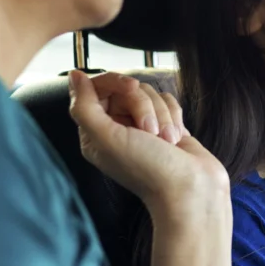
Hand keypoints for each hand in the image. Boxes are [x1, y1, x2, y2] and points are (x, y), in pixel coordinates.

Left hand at [68, 70, 228, 221]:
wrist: (190, 190)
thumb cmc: (148, 170)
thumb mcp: (107, 138)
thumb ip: (84, 106)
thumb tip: (74, 75)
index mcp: (96, 133)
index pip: (99, 88)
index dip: (116, 82)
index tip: (131, 88)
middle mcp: (117, 129)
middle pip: (127, 89)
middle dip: (143, 105)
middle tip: (149, 131)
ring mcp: (143, 128)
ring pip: (151, 94)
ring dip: (162, 115)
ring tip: (165, 140)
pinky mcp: (166, 126)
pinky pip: (168, 101)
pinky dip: (174, 116)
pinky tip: (175, 138)